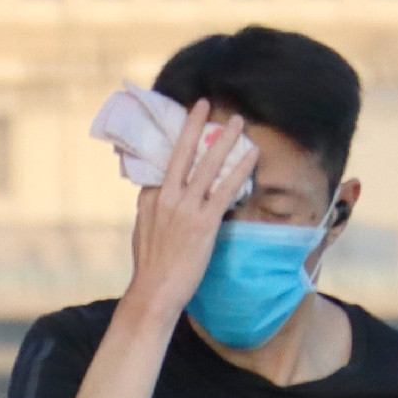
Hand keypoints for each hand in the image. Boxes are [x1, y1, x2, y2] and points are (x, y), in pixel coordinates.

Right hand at [128, 100, 257, 324]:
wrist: (154, 293)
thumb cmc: (151, 269)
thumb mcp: (143, 233)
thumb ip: (153, 211)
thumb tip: (158, 197)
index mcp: (149, 200)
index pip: (163, 166)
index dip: (176, 144)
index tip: (187, 126)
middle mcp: (165, 198)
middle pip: (181, 153)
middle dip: (194, 126)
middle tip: (205, 103)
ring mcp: (184, 209)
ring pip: (206, 165)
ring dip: (224, 139)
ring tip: (238, 121)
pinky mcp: (203, 222)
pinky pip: (225, 188)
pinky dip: (240, 169)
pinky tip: (253, 155)